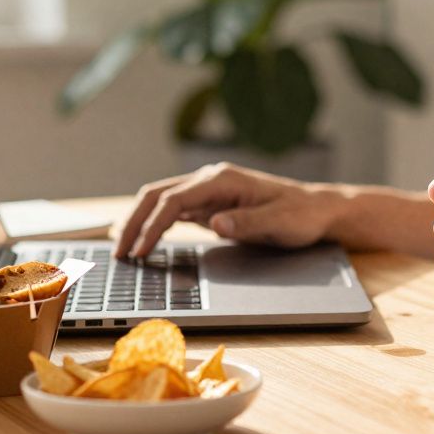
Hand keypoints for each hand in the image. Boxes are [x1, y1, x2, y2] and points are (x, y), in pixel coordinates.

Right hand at [115, 163, 341, 257]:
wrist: (316, 209)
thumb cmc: (301, 216)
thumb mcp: (279, 224)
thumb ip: (247, 223)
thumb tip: (215, 223)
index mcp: (223, 180)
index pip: (174, 200)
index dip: (152, 225)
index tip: (139, 251)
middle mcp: (210, 180)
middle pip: (157, 195)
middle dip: (134, 222)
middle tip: (118, 253)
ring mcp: (207, 191)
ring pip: (159, 201)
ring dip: (138, 222)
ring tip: (122, 250)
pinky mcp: (208, 204)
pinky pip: (171, 211)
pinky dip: (152, 225)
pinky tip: (141, 241)